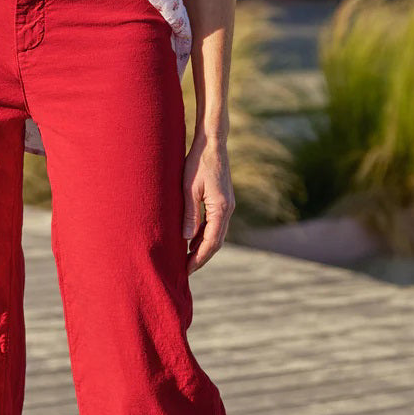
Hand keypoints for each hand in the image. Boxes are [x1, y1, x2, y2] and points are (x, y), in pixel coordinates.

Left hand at [182, 130, 234, 274]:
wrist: (212, 143)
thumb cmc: (197, 163)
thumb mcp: (189, 189)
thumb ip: (189, 214)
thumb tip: (187, 239)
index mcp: (221, 208)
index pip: (211, 242)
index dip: (198, 258)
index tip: (186, 270)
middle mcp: (228, 210)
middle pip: (216, 242)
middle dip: (201, 257)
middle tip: (185, 270)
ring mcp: (227, 205)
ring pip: (216, 234)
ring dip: (203, 247)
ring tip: (187, 259)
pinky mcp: (223, 201)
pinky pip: (215, 224)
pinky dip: (204, 235)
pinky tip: (192, 240)